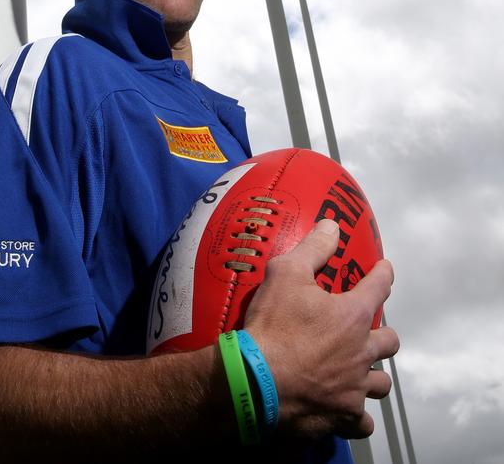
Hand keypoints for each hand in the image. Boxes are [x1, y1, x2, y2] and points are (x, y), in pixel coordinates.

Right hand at [243, 218, 398, 439]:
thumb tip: (332, 225)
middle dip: (382, 333)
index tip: (384, 270)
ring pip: (380, 383)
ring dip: (373, 374)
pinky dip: (355, 415)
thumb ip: (313, 248)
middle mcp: (362, 351)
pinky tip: (345, 410)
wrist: (255, 383)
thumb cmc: (273, 325)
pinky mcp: (342, 417)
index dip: (383, 274)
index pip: (380, 286)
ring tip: (360, 371)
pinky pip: (361, 421)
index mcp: (353, 315)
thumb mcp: (286, 274)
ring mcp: (354, 388)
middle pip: (390, 341)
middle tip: (367, 330)